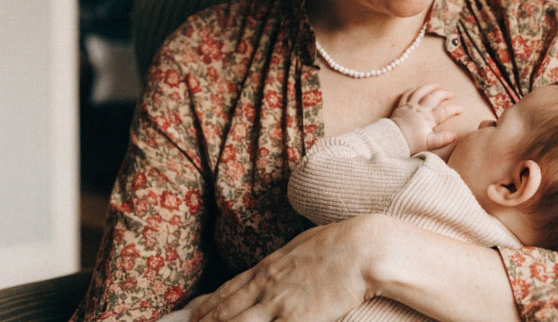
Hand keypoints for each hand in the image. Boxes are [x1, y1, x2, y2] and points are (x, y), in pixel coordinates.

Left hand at [190, 216, 378, 321]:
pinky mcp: (296, 320)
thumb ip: (289, 258)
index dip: (211, 303)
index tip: (195, 314)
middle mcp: (267, 284)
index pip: (231, 288)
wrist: (362, 249)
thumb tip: (283, 263)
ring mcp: (279, 303)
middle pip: (228, 308)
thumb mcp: (306, 243)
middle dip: (206, 321)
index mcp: (270, 264)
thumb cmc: (341, 242)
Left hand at [391, 84, 461, 153]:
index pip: (445, 111)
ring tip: (438, 85)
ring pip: (421, 91)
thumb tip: (455, 135)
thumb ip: (442, 139)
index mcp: (428, 119)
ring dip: (431, 87)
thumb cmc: (410, 142)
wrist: (391, 140)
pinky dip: (415, 89)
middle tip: (452, 94)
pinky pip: (408, 93)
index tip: (461, 109)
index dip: (455, 109)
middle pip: (434, 96)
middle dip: (445, 93)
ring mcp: (410, 106)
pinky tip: (419, 88)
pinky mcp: (401, 105)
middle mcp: (420, 109)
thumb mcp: (428, 144)